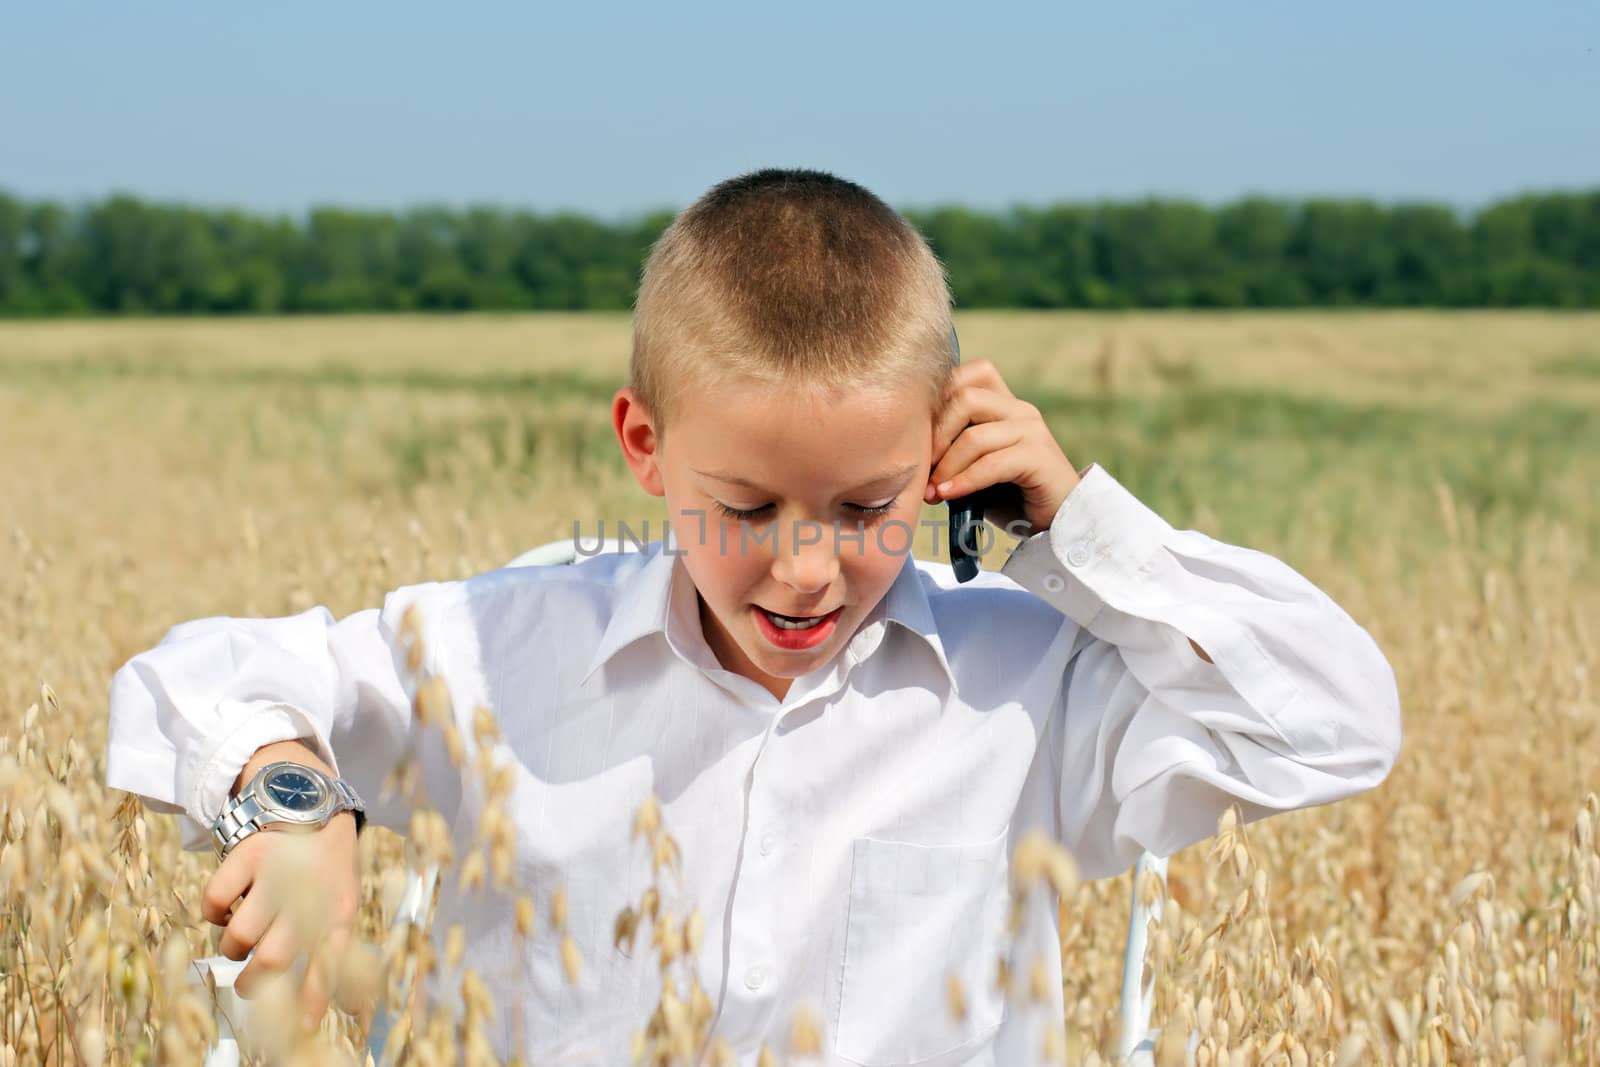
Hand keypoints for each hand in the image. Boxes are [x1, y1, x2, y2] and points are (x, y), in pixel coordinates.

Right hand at [201, 811, 362, 1029]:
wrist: (310, 803)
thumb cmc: (324, 868)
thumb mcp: (342, 903)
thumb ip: (333, 951)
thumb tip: (335, 1010)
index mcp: (339, 910)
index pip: (327, 965)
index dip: (312, 1002)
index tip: (299, 1029)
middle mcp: (308, 895)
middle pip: (273, 958)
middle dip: (254, 982)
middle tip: (249, 981)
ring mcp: (274, 874)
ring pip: (239, 936)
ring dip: (233, 946)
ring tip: (242, 937)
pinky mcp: (245, 854)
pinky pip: (214, 902)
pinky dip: (214, 913)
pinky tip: (229, 906)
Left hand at [925, 358, 1080, 535]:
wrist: (1058, 522)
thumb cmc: (1010, 496)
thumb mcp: (975, 466)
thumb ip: (952, 450)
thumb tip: (910, 449)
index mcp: (1004, 404)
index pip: (969, 373)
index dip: (939, 397)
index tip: (919, 434)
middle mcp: (1019, 410)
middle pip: (965, 398)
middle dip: (936, 435)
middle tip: (923, 468)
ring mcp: (1032, 430)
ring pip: (975, 436)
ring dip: (946, 466)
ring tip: (932, 492)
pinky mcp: (1039, 456)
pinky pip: (991, 463)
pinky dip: (964, 481)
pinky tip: (948, 495)